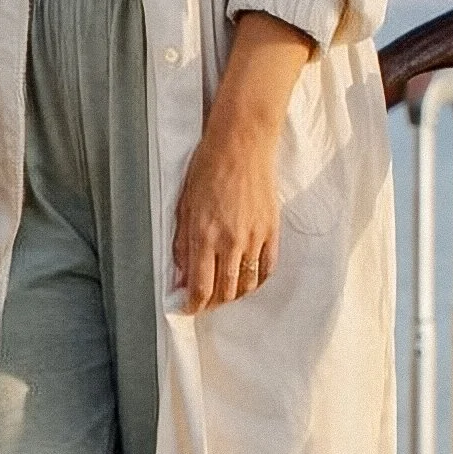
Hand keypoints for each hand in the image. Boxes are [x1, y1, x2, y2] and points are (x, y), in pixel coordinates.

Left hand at [172, 13, 315, 313]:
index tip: (187, 308)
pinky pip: (266, 268)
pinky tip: (247, 282)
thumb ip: (182, 241)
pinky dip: (256, 281)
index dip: (193, 305)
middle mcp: (230, 243)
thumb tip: (180, 271)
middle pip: (224, 291)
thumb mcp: (184, 205)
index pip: (200, 287)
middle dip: (212, 304)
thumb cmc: (206, 169)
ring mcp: (254, 238)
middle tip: (203, 303)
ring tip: (223, 294)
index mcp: (204, 236)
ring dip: (234, 296)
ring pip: (246, 284)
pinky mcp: (271, 231)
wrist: (241, 145)